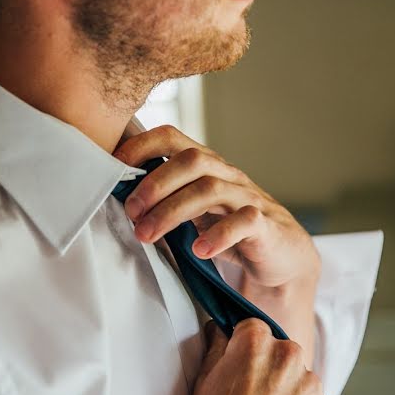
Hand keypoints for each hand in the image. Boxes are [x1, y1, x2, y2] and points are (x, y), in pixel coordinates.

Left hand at [113, 125, 319, 289]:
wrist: (281, 256)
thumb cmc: (227, 229)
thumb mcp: (192, 210)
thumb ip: (162, 200)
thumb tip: (113, 200)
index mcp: (205, 165)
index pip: (171, 137)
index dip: (141, 146)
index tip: (113, 168)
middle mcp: (226, 174)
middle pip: (191, 161)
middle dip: (154, 184)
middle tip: (131, 212)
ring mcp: (248, 197)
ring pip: (211, 189)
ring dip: (173, 211)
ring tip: (147, 235)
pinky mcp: (266, 225)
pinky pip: (244, 221)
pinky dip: (218, 235)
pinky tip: (199, 250)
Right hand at [182, 319, 336, 394]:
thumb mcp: (204, 382)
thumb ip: (215, 348)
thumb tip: (218, 332)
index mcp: (255, 344)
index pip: (254, 328)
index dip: (245, 347)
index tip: (242, 364)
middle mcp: (288, 357)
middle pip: (282, 353)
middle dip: (270, 369)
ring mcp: (311, 387)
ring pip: (301, 381)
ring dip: (289, 393)